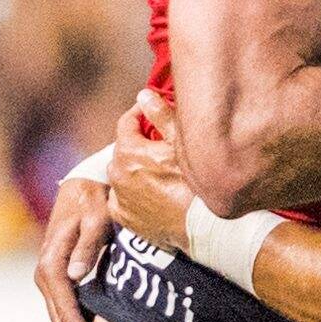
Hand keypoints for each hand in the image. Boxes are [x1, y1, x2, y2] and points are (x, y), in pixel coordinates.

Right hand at [36, 162, 118, 321]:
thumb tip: (77, 276)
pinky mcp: (57, 278)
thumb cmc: (95, 199)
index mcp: (52, 262)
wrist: (83, 186)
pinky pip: (59, 312)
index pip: (66, 307)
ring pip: (58, 320)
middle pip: (59, 320)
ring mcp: (49, 278)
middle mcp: (45, 274)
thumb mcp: (96, 216)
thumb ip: (87, 245)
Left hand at [106, 117, 193, 250]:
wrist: (203, 226)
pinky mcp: (124, 217)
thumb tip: (144, 95)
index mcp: (129, 151)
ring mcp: (119, 197)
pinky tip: (149, 192)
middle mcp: (117, 173)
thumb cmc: (196, 184)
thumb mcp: (182, 143)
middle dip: (138, 143)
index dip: (139, 114)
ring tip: (156, 170)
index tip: (149, 113)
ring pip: (121, 173)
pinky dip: (131, 193)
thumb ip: (161, 116)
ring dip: (133, 168)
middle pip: (123, 149)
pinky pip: (121, 198)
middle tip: (159, 145)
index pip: (126, 123)